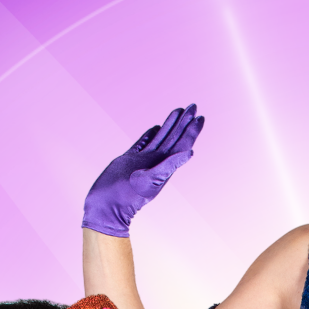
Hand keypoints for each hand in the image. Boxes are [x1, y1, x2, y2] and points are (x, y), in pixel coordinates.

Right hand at [83, 104, 203, 237]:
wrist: (109, 203)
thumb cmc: (130, 196)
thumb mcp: (152, 180)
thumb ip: (170, 165)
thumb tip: (190, 152)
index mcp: (164, 164)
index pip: (182, 143)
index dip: (192, 130)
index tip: (199, 116)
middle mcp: (156, 160)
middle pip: (174, 136)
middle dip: (184, 121)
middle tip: (193, 105)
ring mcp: (144, 159)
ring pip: (160, 136)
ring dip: (170, 124)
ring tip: (178, 110)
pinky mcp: (130, 159)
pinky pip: (143, 142)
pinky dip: (150, 134)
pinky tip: (155, 127)